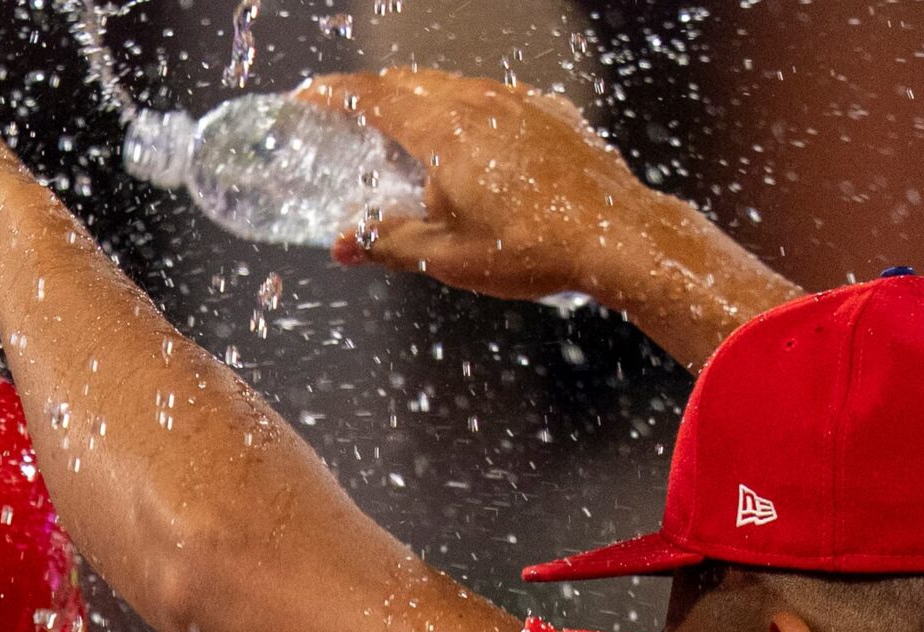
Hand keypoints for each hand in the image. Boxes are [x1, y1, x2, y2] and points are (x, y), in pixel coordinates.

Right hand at [299, 69, 676, 304]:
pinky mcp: (550, 113)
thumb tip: (345, 244)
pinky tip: (474, 149)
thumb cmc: (533, 247)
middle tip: (352, 121)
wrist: (616, 237)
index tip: (307, 98)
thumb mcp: (445, 256)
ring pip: (455, 87)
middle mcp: (478, 101)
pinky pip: (497, 101)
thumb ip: (388, 242)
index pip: (371, 96)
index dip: (332, 96)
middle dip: (373, 98)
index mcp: (442, 130)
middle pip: (410, 84)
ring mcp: (519, 102)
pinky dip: (470, 115)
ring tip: (410, 139)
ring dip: (423, 105)